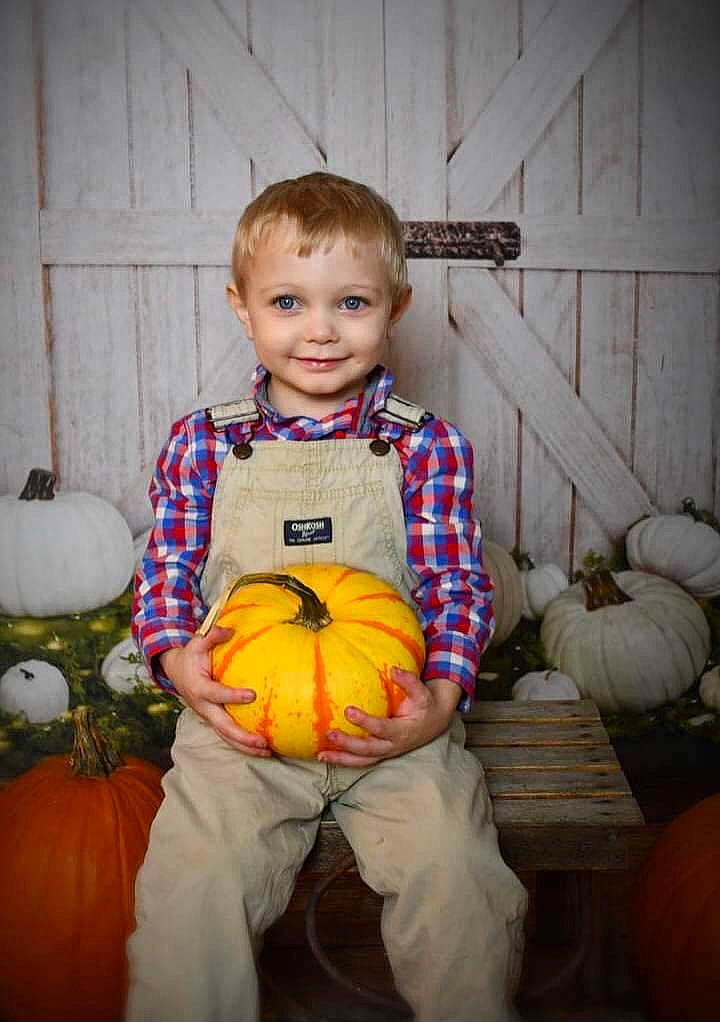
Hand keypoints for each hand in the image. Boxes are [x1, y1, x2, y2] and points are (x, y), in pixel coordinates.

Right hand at [160, 626, 270, 755]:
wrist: (176, 672)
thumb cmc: (190, 656)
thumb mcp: (197, 642)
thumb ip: (212, 635)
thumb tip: (229, 630)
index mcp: (198, 688)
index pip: (216, 694)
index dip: (232, 696)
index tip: (252, 695)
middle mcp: (203, 707)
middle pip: (222, 727)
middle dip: (242, 737)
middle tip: (262, 741)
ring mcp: (208, 716)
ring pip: (226, 736)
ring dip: (245, 747)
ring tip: (267, 752)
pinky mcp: (213, 719)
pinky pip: (227, 735)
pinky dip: (242, 744)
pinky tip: (261, 748)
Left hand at [317, 669, 458, 766]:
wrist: (433, 723)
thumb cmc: (424, 705)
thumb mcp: (421, 693)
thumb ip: (408, 681)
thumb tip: (393, 669)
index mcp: (402, 731)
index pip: (381, 728)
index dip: (365, 722)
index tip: (348, 710)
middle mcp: (393, 745)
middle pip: (368, 749)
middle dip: (348, 744)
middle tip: (330, 733)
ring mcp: (386, 752)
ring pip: (362, 760)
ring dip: (342, 759)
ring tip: (322, 755)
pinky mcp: (380, 754)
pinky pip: (360, 760)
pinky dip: (343, 760)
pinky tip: (325, 756)